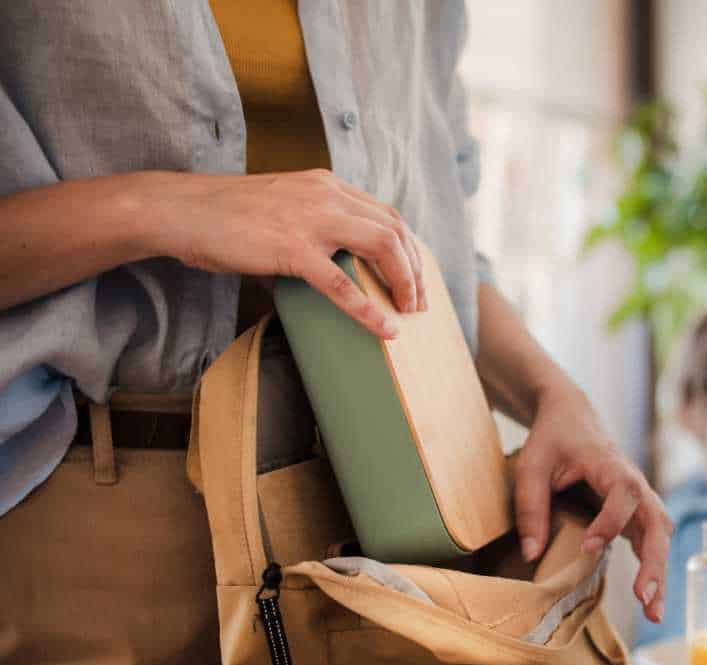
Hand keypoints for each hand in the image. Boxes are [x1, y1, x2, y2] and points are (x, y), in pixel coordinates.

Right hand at [146, 169, 425, 337]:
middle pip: (395, 230)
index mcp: (327, 185)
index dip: (410, 248)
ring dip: (403, 283)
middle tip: (420, 302)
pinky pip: (341, 284)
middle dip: (415, 269)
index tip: (416, 276)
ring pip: (381, 247)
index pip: (387, 214)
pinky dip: (368, 310)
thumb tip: (337, 267)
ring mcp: (310, 220)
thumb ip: (315, 227)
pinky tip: (385, 330)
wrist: (179, 210)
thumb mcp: (283, 208)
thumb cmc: (225, 216)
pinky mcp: (290, 248)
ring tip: (409, 312)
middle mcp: (326, 195)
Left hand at [511, 384, 671, 620]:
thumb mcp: (531, 465)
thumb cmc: (552, 439)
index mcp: (611, 464)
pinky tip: (650, 599)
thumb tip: (531, 555)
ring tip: (654, 612)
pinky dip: (654, 569)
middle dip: (654, 561)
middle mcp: (635, 482)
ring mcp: (639, 498)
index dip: (611, 521)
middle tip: (644, 597)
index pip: (624, 494)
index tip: (589, 547)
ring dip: (660, 573)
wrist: (572, 416)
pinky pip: (652, 540)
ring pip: (661, 536)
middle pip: (657, 521)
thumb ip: (530, 507)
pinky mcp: (636, 511)